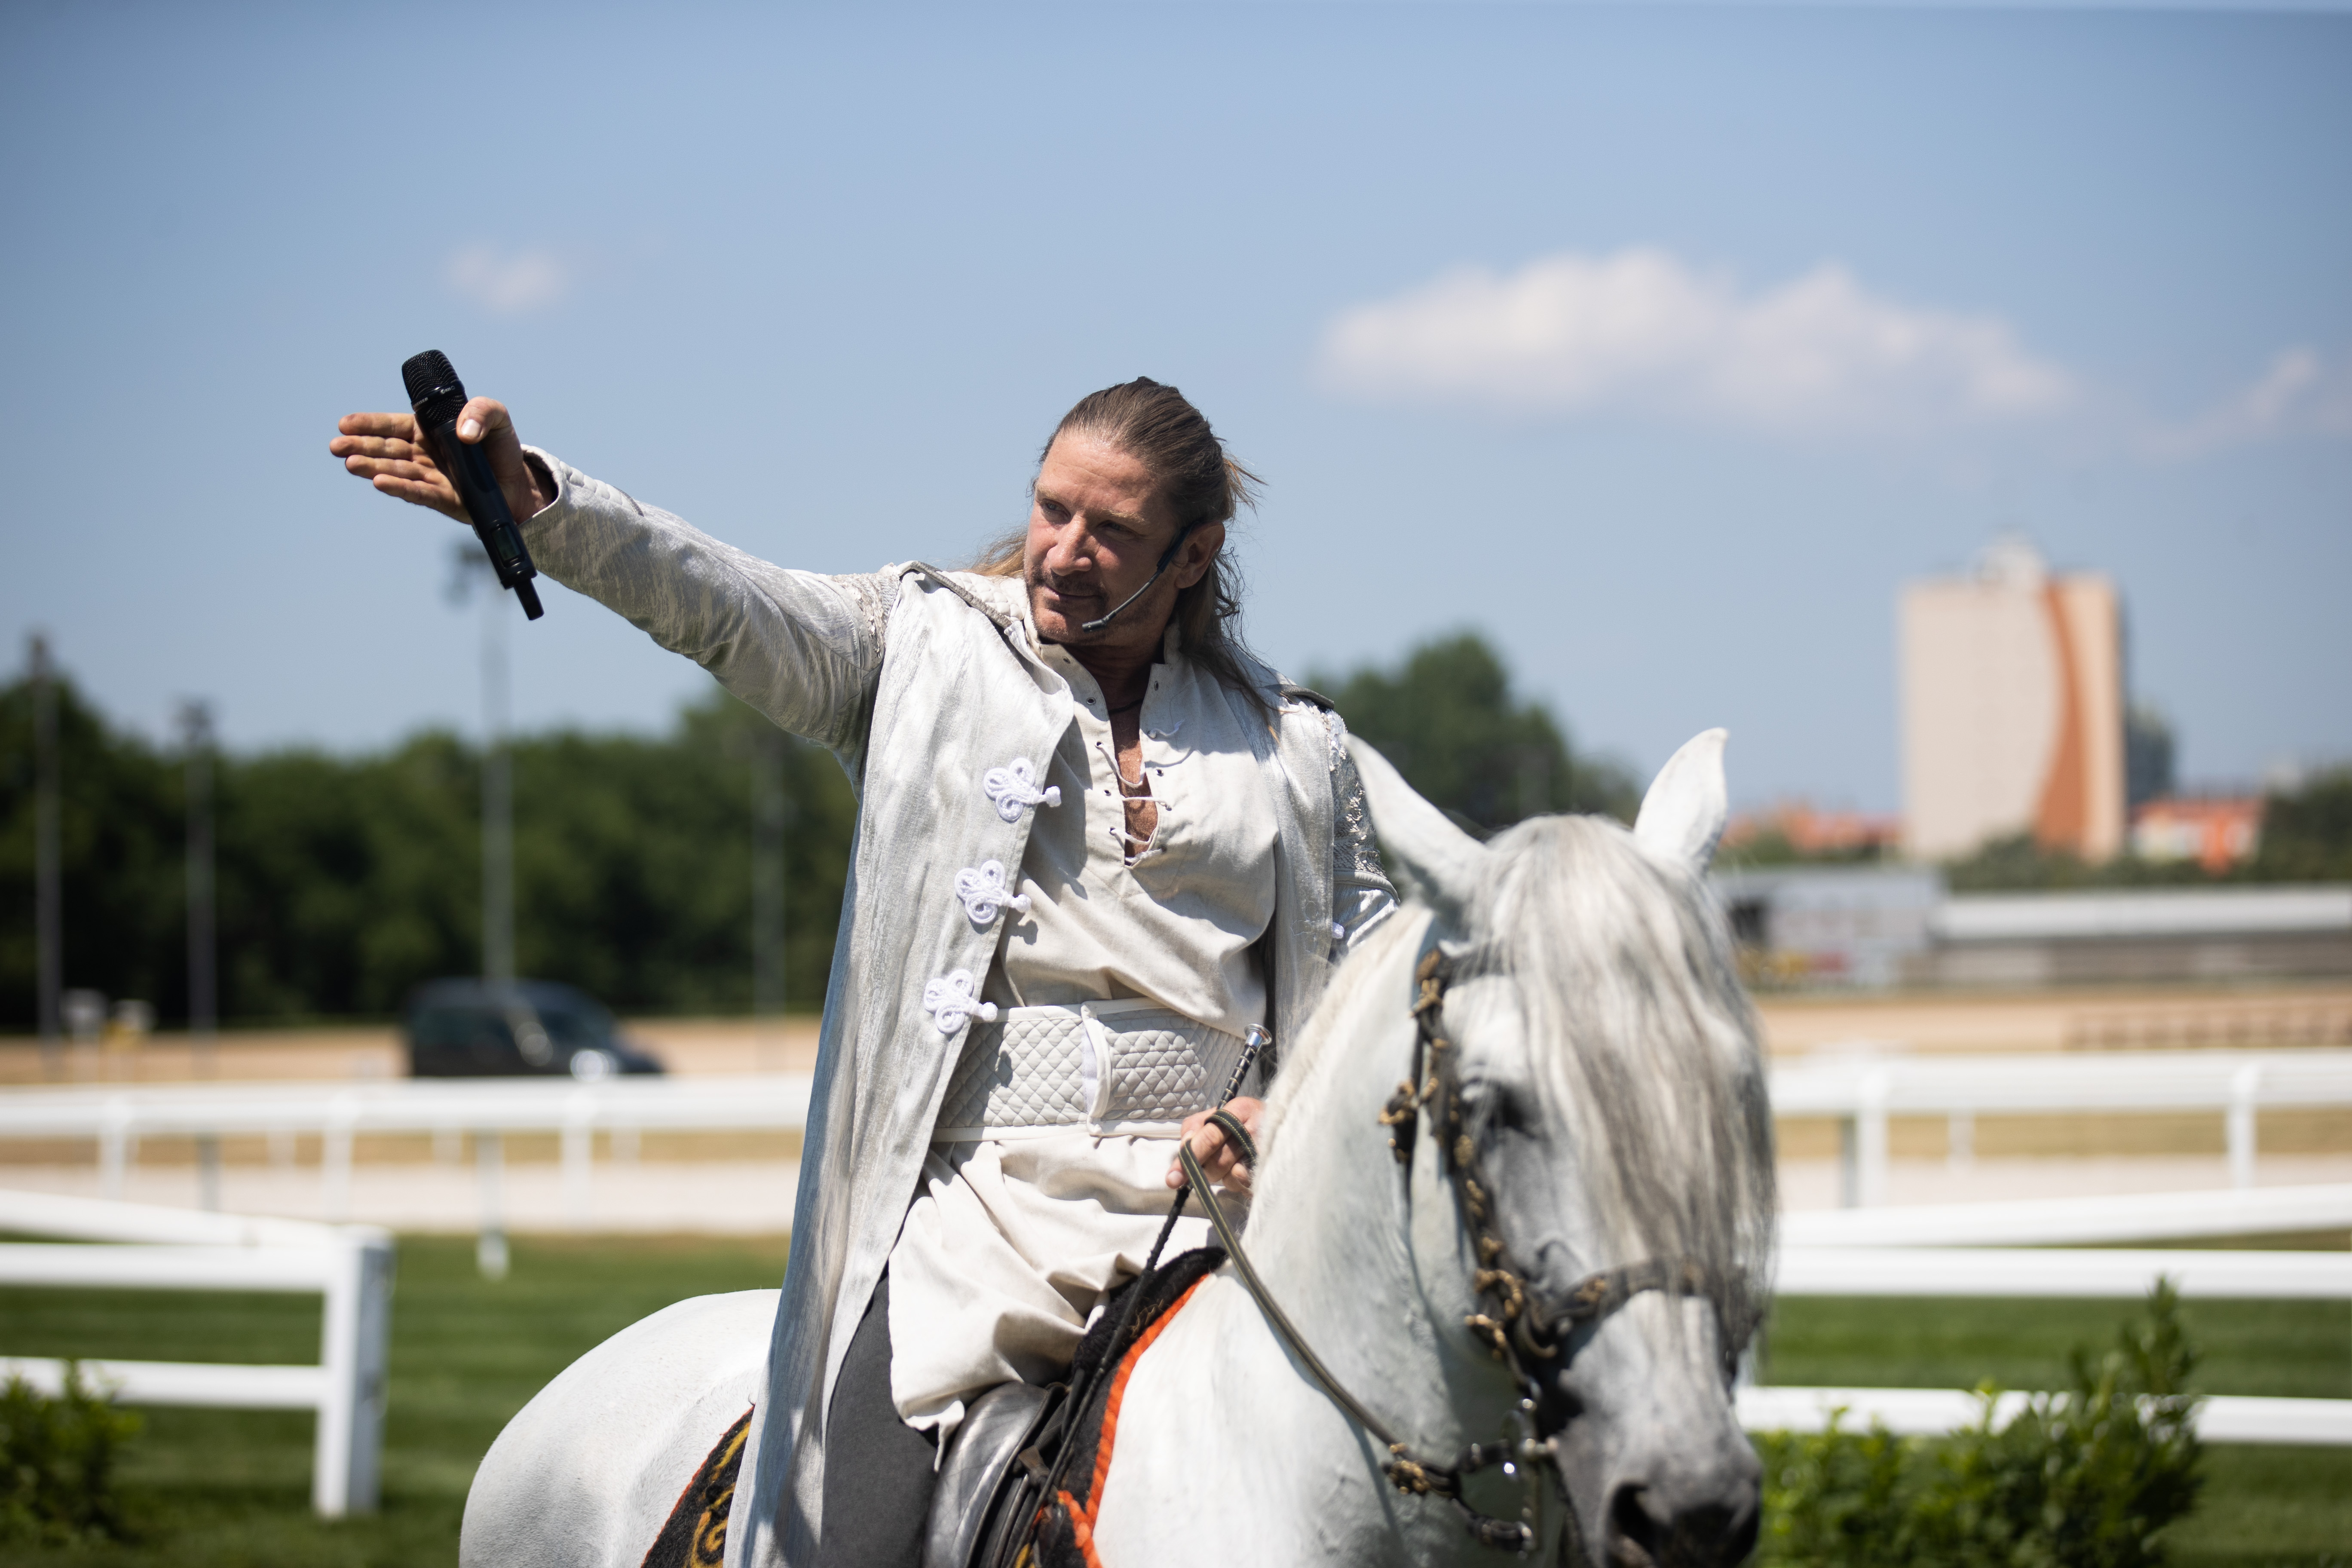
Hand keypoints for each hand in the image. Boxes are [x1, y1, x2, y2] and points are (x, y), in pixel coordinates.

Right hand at [329, 397, 548, 524]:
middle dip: (360, 447)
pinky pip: (419, 492)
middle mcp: (423, 454)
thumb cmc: (499, 447)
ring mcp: (430, 477)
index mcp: (427, 431)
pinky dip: (401, 488)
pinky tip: (380, 483)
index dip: (369, 424)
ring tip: (350, 464)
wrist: (519, 483)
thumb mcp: (496, 417)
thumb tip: (464, 432)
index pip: (393, 425)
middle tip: (336, 446)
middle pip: (386, 449)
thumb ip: (481, 411)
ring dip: (373, 468)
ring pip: (397, 471)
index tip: (345, 423)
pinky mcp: (442, 498)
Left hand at [1167, 1096, 1263, 1195]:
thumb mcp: (1216, 1114)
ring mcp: (1266, 1153)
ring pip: (1229, 1178)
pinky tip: (1242, 1169)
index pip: (1210, 1138)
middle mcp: (1256, 1130)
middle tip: (1209, 1161)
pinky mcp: (1270, 1171)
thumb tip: (1184, 1149)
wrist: (1277, 1124)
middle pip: (1217, 1163)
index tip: (1173, 1179)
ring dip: (1222, 1175)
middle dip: (1205, 1168)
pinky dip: (1236, 1182)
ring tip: (1231, 1160)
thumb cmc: (1239, 1120)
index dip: (1190, 1158)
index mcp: (1239, 1110)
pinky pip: (1243, 1186)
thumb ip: (1194, 1127)